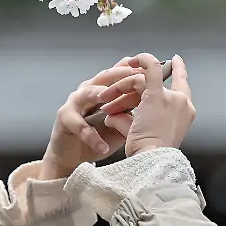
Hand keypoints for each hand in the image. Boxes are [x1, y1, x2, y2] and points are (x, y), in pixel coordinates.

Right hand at [40, 58, 146, 179]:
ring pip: (90, 92)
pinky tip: (103, 146)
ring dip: (104, 96)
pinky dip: (92, 136)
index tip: (151, 70)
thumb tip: (160, 103)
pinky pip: (80, 125)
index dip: (135, 69)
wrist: (74, 156)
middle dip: (122, 75)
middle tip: (138, 78)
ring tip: (116, 106)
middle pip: (105, 76)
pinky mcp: (65, 118)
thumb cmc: (99, 136)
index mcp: (104, 87)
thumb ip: (136, 109)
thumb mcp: (122, 121)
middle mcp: (88, 89)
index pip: (119, 71)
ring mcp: (75, 102)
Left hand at [99, 53, 194, 156]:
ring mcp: (172, 99)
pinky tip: (131, 59)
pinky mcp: (157, 95)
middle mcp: (182, 104)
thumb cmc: (145, 154)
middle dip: (131, 87)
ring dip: (121, 88)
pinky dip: (142, 60)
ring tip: (104, 100)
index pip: (183, 88)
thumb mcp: (139, 135)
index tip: (176, 60)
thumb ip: (128, 121)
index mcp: (184, 115)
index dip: (179, 72)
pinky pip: (151, 68)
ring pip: (143, 81)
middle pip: (156, 85)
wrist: (150, 160)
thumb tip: (112, 116)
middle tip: (110, 96)